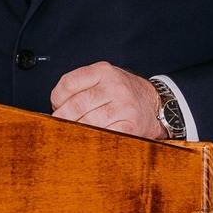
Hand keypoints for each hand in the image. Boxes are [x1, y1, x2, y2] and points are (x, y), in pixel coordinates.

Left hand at [50, 62, 164, 138]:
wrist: (156, 105)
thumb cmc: (124, 94)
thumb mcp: (104, 79)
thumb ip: (82, 87)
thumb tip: (57, 109)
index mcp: (103, 71)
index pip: (69, 83)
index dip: (57, 98)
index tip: (56, 107)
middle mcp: (114, 86)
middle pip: (77, 104)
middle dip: (63, 118)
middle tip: (59, 126)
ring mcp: (124, 106)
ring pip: (89, 121)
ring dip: (76, 130)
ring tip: (72, 134)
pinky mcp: (131, 125)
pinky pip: (106, 134)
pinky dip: (93, 140)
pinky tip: (89, 140)